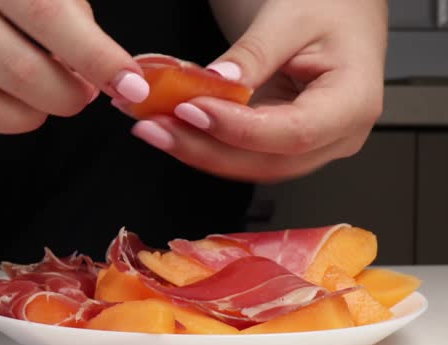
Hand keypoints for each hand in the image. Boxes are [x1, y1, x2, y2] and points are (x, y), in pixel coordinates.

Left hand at [127, 0, 387, 182]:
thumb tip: (216, 81)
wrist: (338, 11)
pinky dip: (203, 142)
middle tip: (155, 127)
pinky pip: (241, 154)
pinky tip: (170, 127)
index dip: (238, 129)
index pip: (295, 132)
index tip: (191, 110)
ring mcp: (310, 146)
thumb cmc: (328, 8)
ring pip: (249, 165)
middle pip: (267, 161)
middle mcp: (337, 136)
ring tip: (153, 127)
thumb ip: (254, 53)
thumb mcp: (290, 17)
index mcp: (354, 103)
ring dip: (196, 150)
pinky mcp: (281, 145)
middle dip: (204, 148)